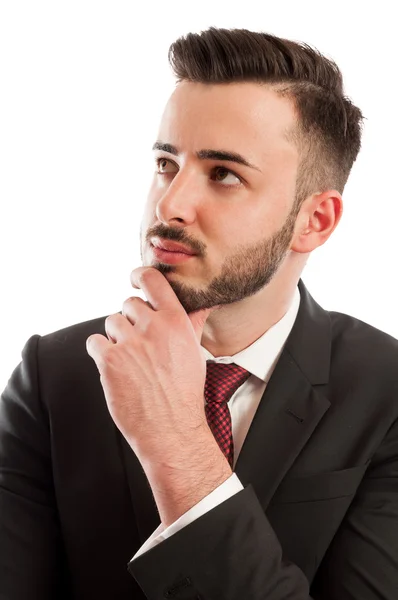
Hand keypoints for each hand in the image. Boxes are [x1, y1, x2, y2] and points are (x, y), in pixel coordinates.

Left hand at [86, 266, 215, 466]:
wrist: (170, 429)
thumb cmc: (184, 392)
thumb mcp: (195, 351)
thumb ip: (192, 322)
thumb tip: (203, 302)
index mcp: (175, 322)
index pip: (152, 280)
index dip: (140, 276)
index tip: (135, 279)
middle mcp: (152, 328)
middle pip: (128, 304)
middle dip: (131, 320)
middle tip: (139, 343)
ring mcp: (129, 344)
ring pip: (111, 323)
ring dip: (116, 337)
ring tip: (129, 359)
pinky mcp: (109, 362)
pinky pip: (94, 342)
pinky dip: (100, 352)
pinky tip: (113, 366)